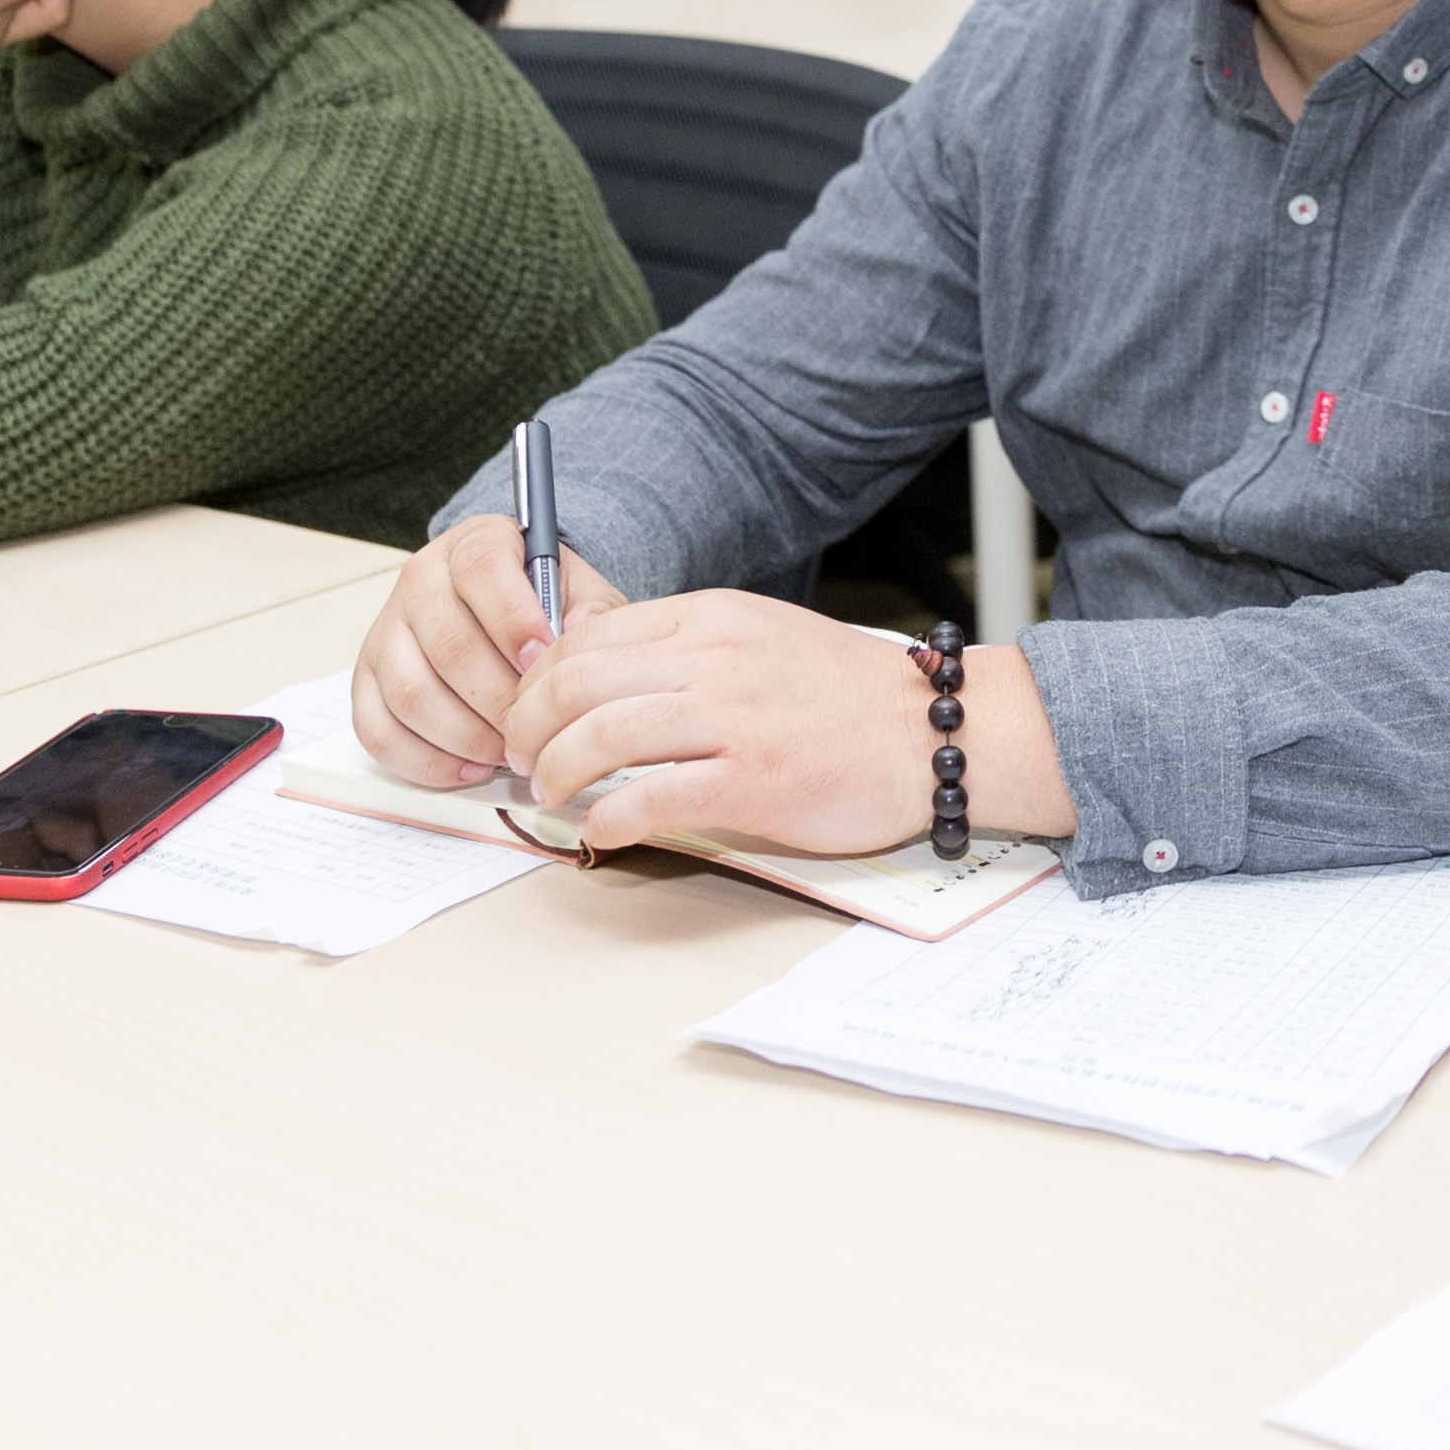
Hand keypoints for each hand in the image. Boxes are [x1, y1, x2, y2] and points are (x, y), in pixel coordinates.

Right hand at [351, 513, 627, 785]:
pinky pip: (379, 731)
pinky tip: (470, 767)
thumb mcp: (578, 591)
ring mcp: (386, 630)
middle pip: (448, 646)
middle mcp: (420, 580)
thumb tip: (581, 630)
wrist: (501, 609)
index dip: (513, 620)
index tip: (541, 662)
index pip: (482, 570)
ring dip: (466, 737)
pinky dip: (426, 761)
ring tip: (509, 751)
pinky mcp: (366, 679)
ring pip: (411, 694)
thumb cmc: (541, 603)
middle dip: (499, 700)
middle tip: (534, 729)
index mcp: (475, 544)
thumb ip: (591, 609)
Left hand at [497, 591, 1075, 852]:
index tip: (522, 714)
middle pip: (578, 681)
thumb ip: (675, 642)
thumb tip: (584, 649)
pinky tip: (599, 831)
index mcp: (709, 617)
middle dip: (527, 726)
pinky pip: (654, 796)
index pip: (585, 635)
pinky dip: (609, 818)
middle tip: (518, 759)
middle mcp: (715, 658)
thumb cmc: (838, 694)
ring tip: (549, 795)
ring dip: (555, 772)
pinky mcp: (757, 780)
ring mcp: (736, 718)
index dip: (534, 680)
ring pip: (603, 734)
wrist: (931, 732)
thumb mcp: (752, 634)